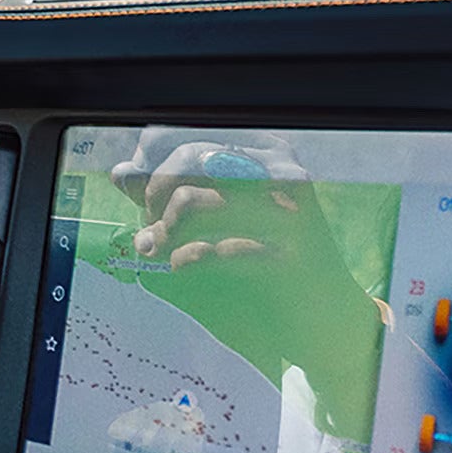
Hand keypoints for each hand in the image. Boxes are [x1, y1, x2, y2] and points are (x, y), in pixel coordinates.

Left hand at [109, 127, 308, 268]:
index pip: (187, 135)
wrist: (328, 316)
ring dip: (162, 230)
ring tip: (157, 250)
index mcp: (266, 152)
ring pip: (193, 199)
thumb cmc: (270, 261)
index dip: (151, 163)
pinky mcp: (286, 258)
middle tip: (150, 228)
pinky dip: (184, 259)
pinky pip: (211, 248)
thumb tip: (123, 174)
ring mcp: (287, 213)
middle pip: (188, 159)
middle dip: (155, 195)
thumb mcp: (223, 219)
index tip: (140, 195)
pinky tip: (180, 266)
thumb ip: (174, 195)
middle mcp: (280, 172)